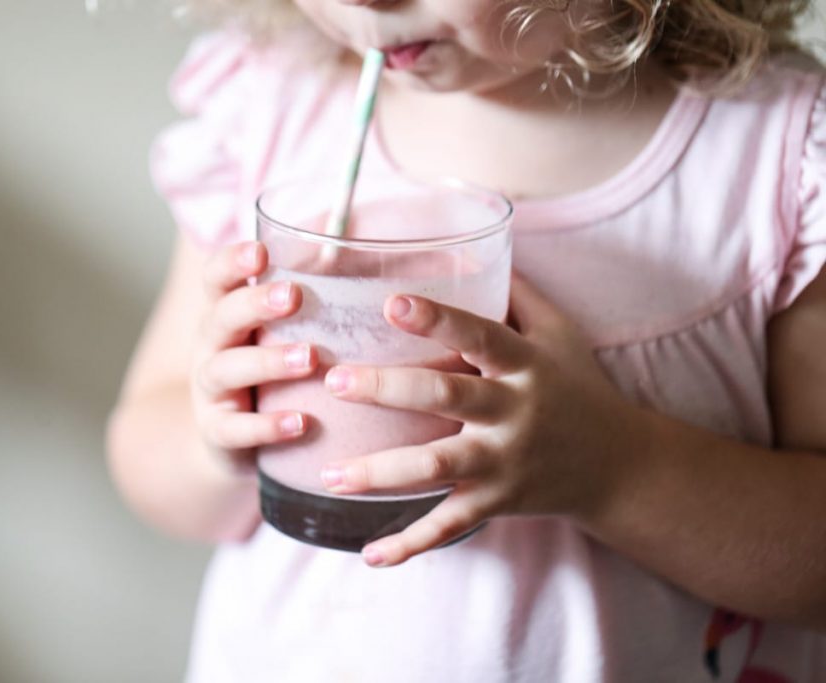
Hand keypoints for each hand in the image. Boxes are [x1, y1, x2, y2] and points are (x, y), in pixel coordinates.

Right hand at [192, 241, 317, 471]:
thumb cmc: (265, 369)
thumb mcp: (275, 330)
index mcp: (225, 313)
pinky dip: (266, 426)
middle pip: (221, 317)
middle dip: (254, 304)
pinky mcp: (217, 431)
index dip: (232, 262)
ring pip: (227, 369)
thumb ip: (304, 296)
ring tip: (309, 358)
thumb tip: (352, 243)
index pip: (216, 278)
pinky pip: (235, 429)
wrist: (227, 439)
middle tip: (293, 296)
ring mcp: (210, 390)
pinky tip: (300, 422)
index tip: (261, 251)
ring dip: (268, 361)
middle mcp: (211, 346)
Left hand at [320, 275, 644, 566]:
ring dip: (380, 473)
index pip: (479, 335)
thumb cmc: (579, 388)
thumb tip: (477, 243)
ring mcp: (505, 463)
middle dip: (387, 388)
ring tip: (328, 474)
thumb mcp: (560, 333)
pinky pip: (450, 526)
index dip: (437, 319)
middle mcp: (513, 413)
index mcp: (524, 365)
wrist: (621, 466)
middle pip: (445, 396)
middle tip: (335, 380)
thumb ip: (517, 293)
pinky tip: (370, 555)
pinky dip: (411, 544)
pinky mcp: (498, 503)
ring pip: (436, 468)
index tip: (390, 302)